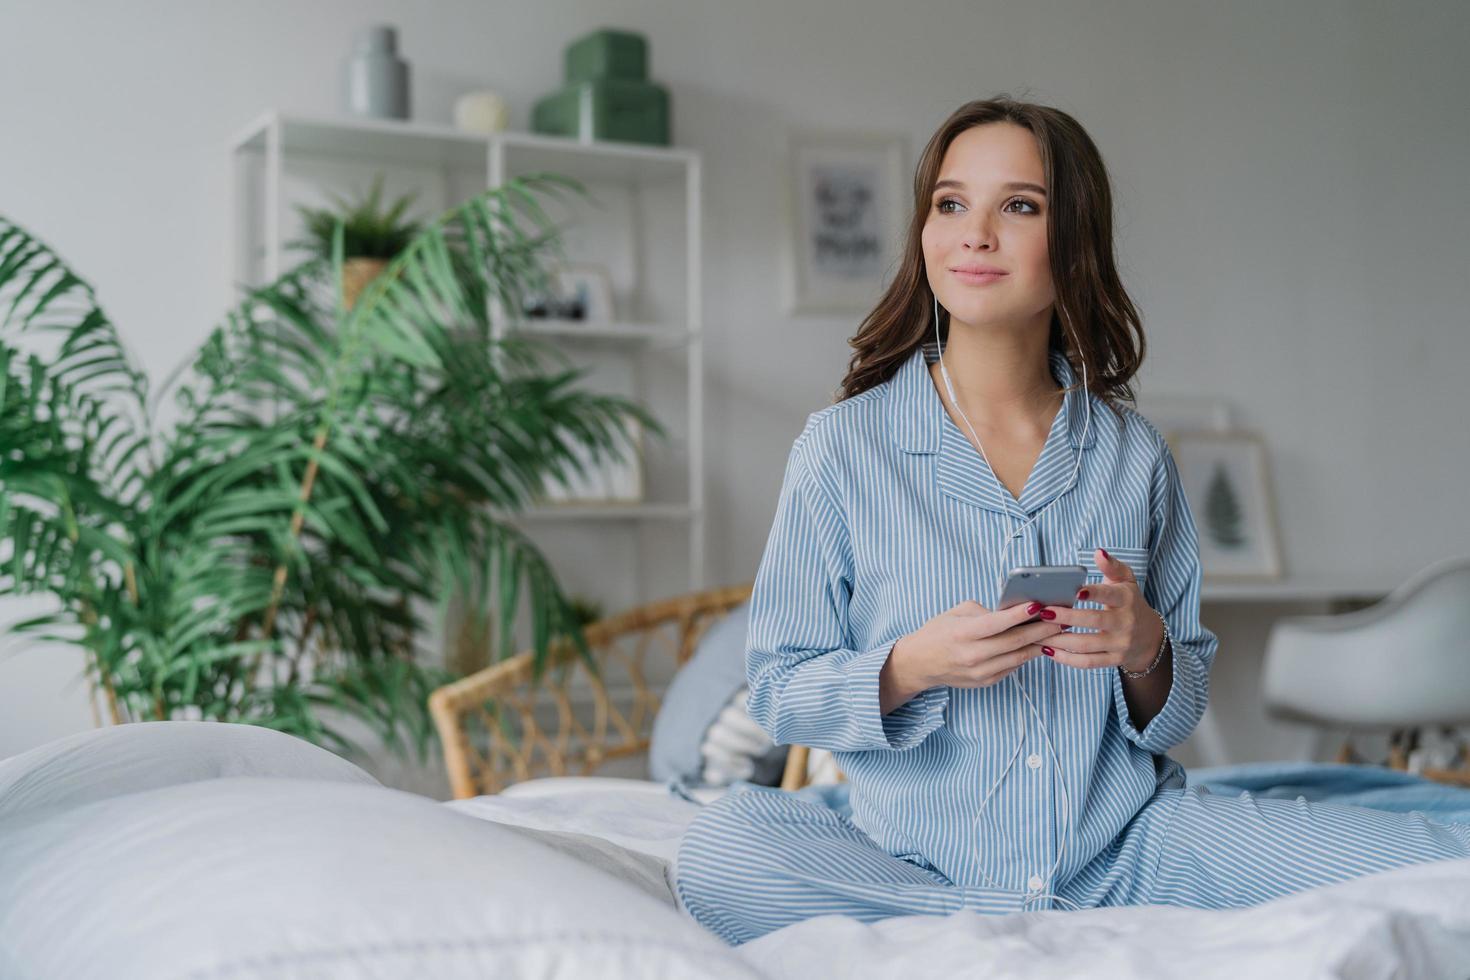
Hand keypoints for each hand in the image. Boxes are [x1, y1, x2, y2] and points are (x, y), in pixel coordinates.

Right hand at [889, 597, 1066, 696]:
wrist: (920, 663)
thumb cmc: (939, 631)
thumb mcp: (956, 612)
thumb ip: (985, 611)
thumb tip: (1013, 613)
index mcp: (962, 633)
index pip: (996, 623)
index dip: (1019, 615)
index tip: (1039, 605)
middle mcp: (972, 655)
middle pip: (1014, 642)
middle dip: (1041, 630)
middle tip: (1061, 619)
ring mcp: (980, 671)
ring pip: (1019, 657)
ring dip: (1040, 644)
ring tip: (1057, 632)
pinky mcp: (986, 681)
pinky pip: (1013, 667)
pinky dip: (1027, 654)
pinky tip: (1039, 644)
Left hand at [1039, 547, 1163, 671]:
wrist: (1149, 637)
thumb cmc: (1130, 602)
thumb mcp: (1126, 581)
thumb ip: (1112, 566)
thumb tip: (1098, 552)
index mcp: (1126, 599)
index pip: (1109, 594)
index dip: (1093, 593)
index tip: (1074, 591)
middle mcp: (1125, 622)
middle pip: (1093, 620)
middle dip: (1066, 617)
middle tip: (1043, 612)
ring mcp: (1120, 644)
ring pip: (1086, 645)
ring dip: (1059, 641)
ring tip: (1036, 634)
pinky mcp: (1113, 660)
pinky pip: (1088, 662)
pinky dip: (1066, 659)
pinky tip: (1048, 650)